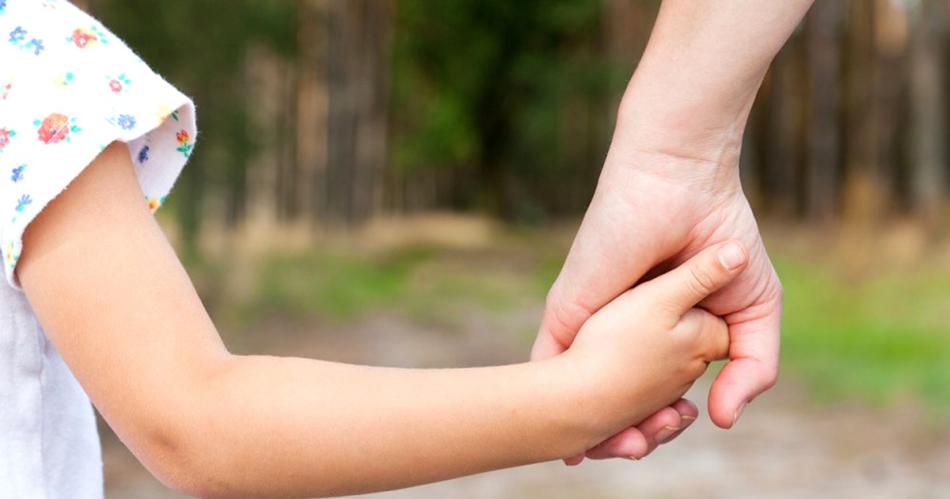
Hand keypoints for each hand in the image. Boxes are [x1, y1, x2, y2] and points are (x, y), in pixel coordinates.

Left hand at [533, 129, 781, 461]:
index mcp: (661, 337)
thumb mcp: (753, 310)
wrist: (682, 183)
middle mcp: (621, 335)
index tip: (676, 429)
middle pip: (616, 404)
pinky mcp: (566, 313)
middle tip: (638, 448)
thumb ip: (751, 367)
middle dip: (626, 436)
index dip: (663, 425)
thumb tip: (724, 420)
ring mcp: (591, 326)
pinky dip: (553, 405)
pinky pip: (549, 369)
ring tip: (617, 447)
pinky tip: (561, 434)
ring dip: (590, 430)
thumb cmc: (721, 236)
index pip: (656, 399)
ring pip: (579, 396)